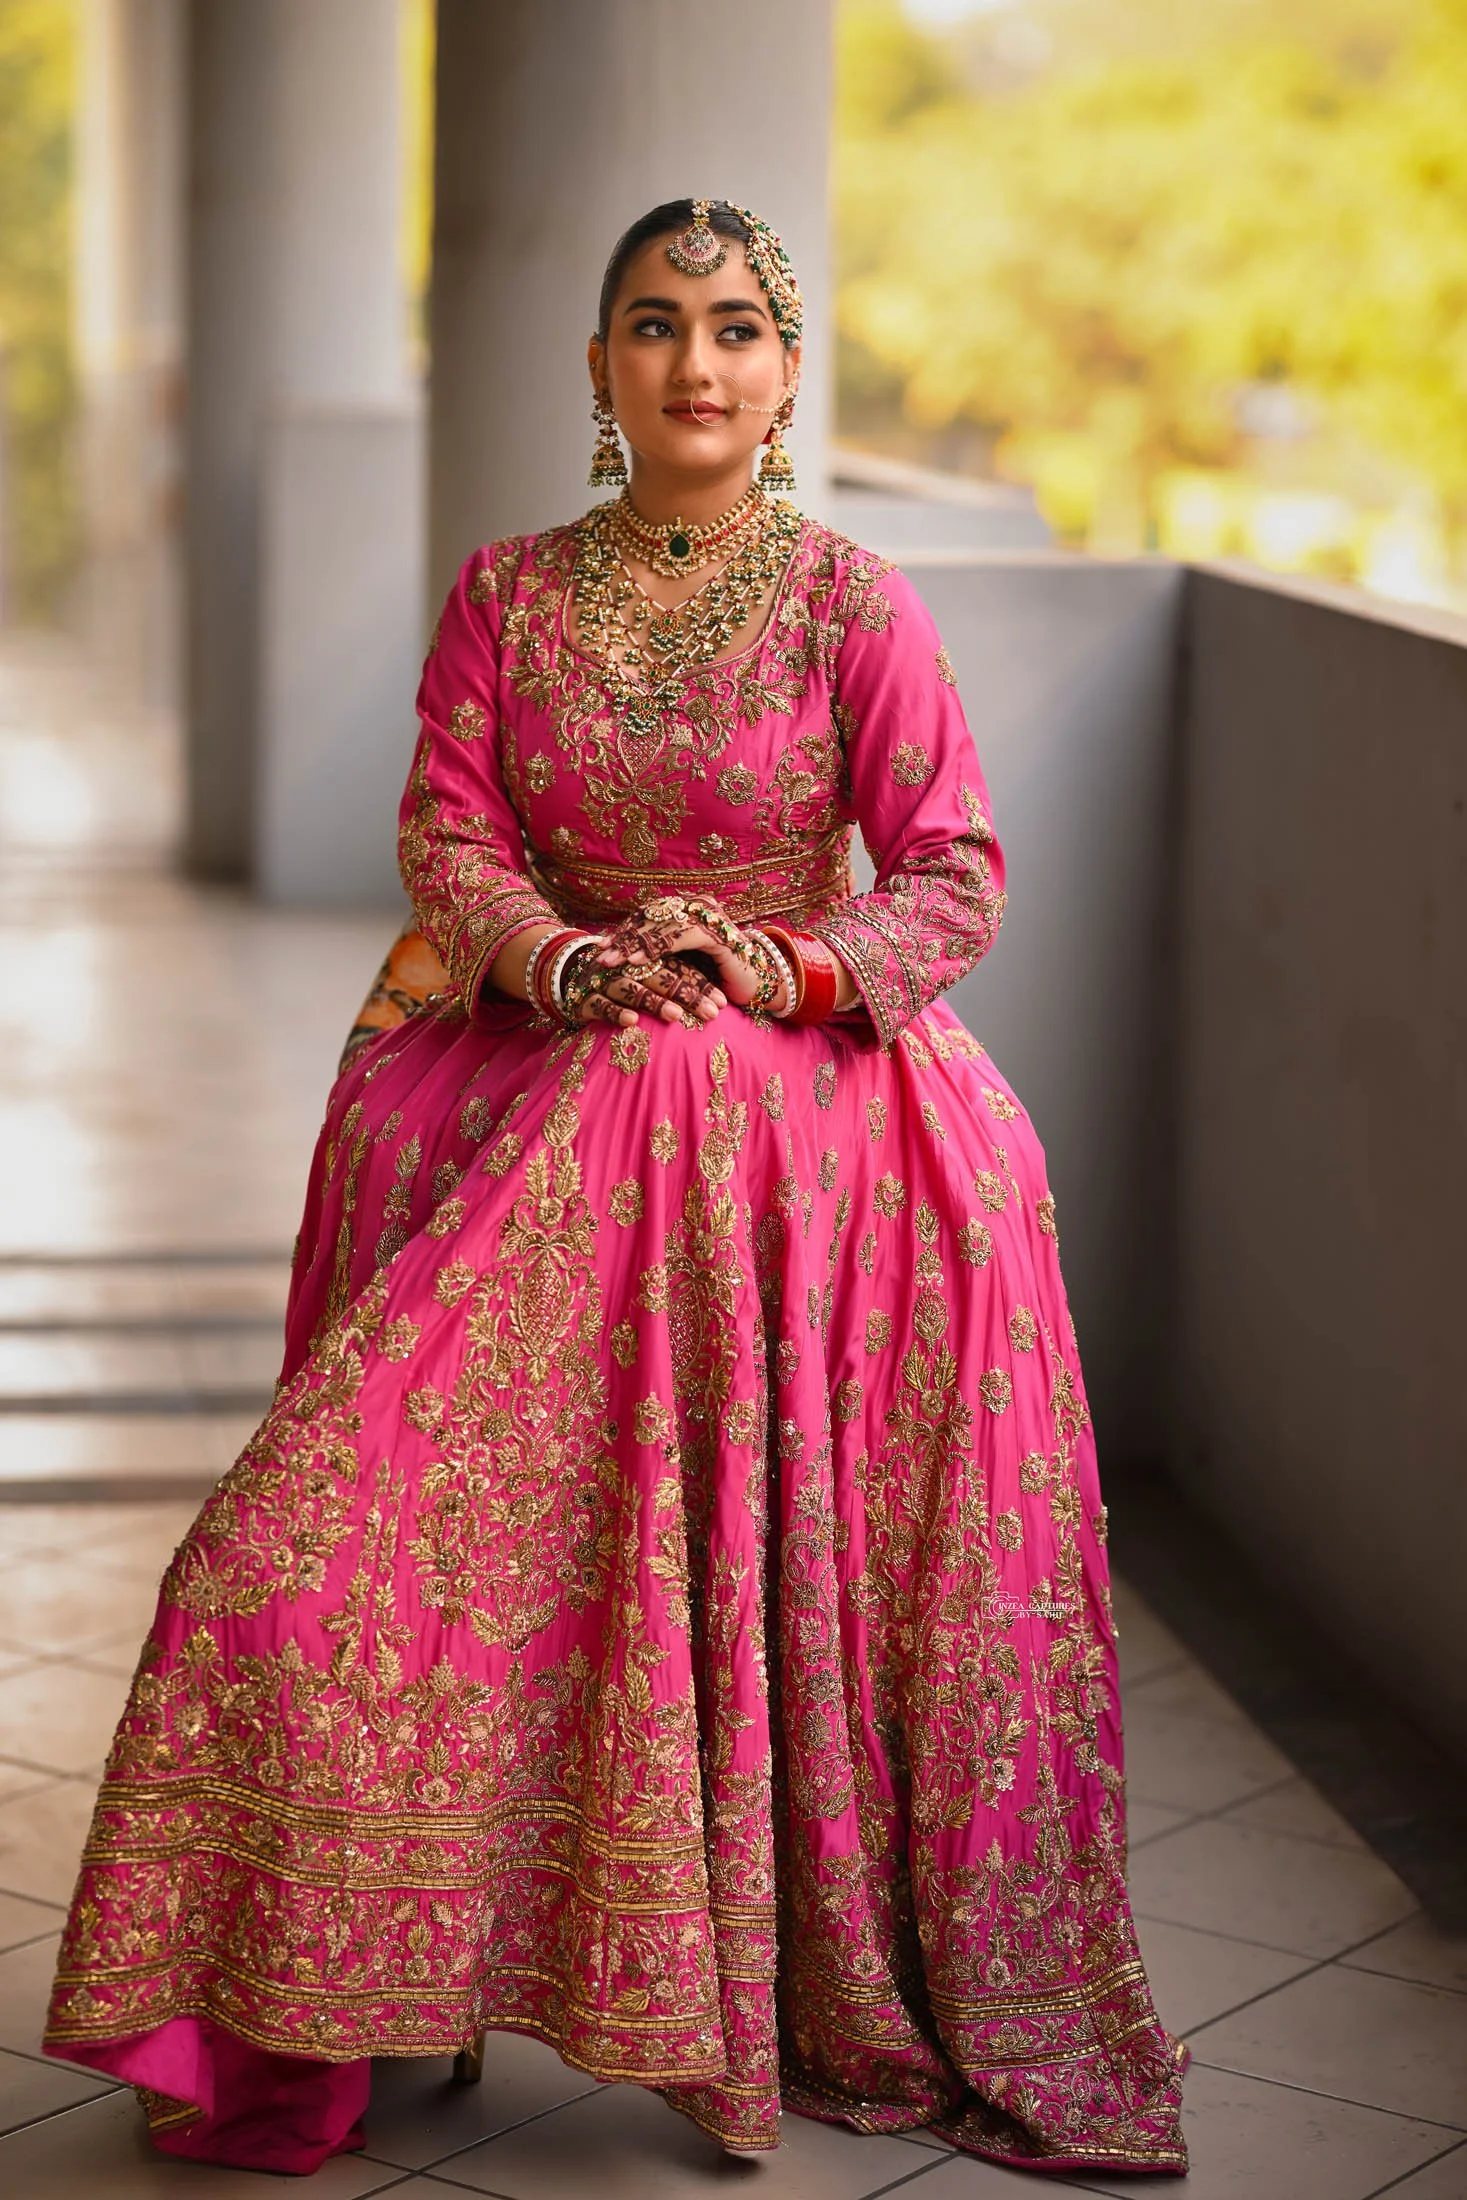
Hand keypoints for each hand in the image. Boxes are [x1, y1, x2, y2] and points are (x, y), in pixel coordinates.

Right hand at [562, 941, 725, 1028]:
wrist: (566, 973)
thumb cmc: (621, 978)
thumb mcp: (648, 971)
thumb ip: (676, 976)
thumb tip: (720, 997)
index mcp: (645, 956)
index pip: (678, 967)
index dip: (701, 985)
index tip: (723, 1004)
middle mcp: (626, 965)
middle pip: (660, 976)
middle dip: (686, 995)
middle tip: (711, 1013)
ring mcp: (604, 979)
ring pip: (631, 988)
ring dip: (654, 1001)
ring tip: (676, 1016)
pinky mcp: (583, 996)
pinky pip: (600, 1004)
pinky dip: (615, 1012)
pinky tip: (632, 1021)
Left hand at [594, 894, 787, 1013]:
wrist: (755, 985)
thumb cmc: (716, 977)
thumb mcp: (680, 965)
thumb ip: (657, 955)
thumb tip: (618, 956)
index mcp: (685, 911)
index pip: (648, 917)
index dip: (624, 932)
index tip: (600, 948)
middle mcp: (695, 907)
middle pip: (652, 918)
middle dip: (624, 938)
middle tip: (600, 955)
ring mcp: (708, 916)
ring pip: (663, 925)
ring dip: (635, 944)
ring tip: (614, 960)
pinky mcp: (717, 931)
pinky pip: (681, 936)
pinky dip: (658, 947)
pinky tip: (640, 960)